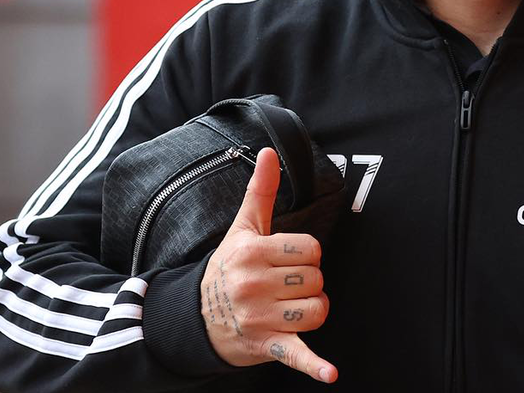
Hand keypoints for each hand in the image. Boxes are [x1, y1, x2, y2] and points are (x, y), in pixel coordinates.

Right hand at [200, 147, 337, 382]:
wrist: (194, 318)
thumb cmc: (227, 268)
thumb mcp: (242, 228)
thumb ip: (260, 190)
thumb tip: (268, 151)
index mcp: (253, 253)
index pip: (312, 249)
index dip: (306, 256)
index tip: (286, 261)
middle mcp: (254, 284)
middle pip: (317, 279)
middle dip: (307, 282)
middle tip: (283, 286)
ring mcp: (260, 317)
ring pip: (317, 310)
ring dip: (310, 311)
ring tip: (289, 308)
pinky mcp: (267, 346)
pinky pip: (297, 355)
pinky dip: (314, 366)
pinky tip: (329, 373)